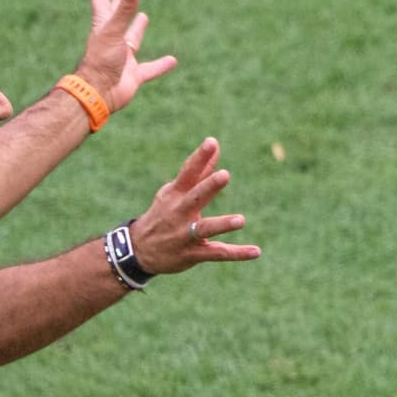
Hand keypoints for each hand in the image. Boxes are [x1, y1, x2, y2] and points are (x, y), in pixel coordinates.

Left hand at [75, 0, 177, 111]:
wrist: (98, 95)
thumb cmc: (101, 62)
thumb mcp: (113, 32)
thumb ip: (123, 10)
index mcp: (103, 28)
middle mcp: (112, 41)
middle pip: (117, 16)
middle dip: (119, 2)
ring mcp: (122, 59)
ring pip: (132, 40)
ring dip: (137, 29)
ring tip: (144, 17)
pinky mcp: (133, 76)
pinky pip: (150, 69)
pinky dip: (160, 65)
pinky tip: (172, 60)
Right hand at [129, 137, 261, 273]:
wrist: (139, 250)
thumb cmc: (163, 214)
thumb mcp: (176, 192)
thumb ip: (199, 171)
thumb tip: (214, 145)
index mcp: (175, 194)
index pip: (187, 173)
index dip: (199, 158)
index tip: (211, 142)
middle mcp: (179, 213)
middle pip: (195, 198)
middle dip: (209, 187)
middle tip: (224, 174)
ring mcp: (184, 234)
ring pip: (204, 229)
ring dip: (222, 224)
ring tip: (240, 220)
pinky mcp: (192, 254)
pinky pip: (216, 253)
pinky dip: (237, 253)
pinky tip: (256, 251)